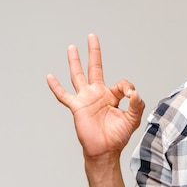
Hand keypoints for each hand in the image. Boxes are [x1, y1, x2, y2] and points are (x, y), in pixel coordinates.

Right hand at [46, 34, 144, 158]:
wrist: (105, 150)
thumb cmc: (118, 136)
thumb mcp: (133, 119)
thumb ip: (136, 104)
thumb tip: (134, 93)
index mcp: (113, 96)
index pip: (122, 83)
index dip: (127, 87)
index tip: (130, 95)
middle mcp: (98, 94)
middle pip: (95, 68)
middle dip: (94, 52)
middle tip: (92, 36)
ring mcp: (86, 99)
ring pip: (78, 76)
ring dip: (75, 62)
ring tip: (72, 47)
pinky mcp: (77, 107)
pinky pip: (64, 95)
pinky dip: (56, 86)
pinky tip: (50, 76)